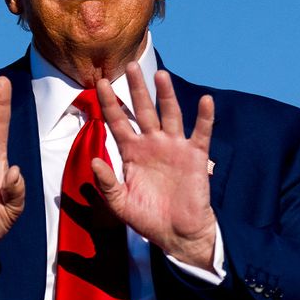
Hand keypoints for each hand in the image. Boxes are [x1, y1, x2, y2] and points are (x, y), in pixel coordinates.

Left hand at [93, 64, 216, 269]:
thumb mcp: (120, 203)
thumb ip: (106, 183)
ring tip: (160, 75)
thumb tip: (94, 161)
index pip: (118, 122)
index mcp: (132, 152)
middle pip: (143, 110)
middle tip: (129, 65)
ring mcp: (174, 147)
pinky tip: (206, 101)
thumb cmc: (147, 218)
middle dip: (136, 88)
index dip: (110, 103)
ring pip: (169, 114)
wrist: (177, 234)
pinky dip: (204, 117)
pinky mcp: (195, 156)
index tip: (101, 83)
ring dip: (166, 95)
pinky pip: (201, 133)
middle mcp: (152, 143)